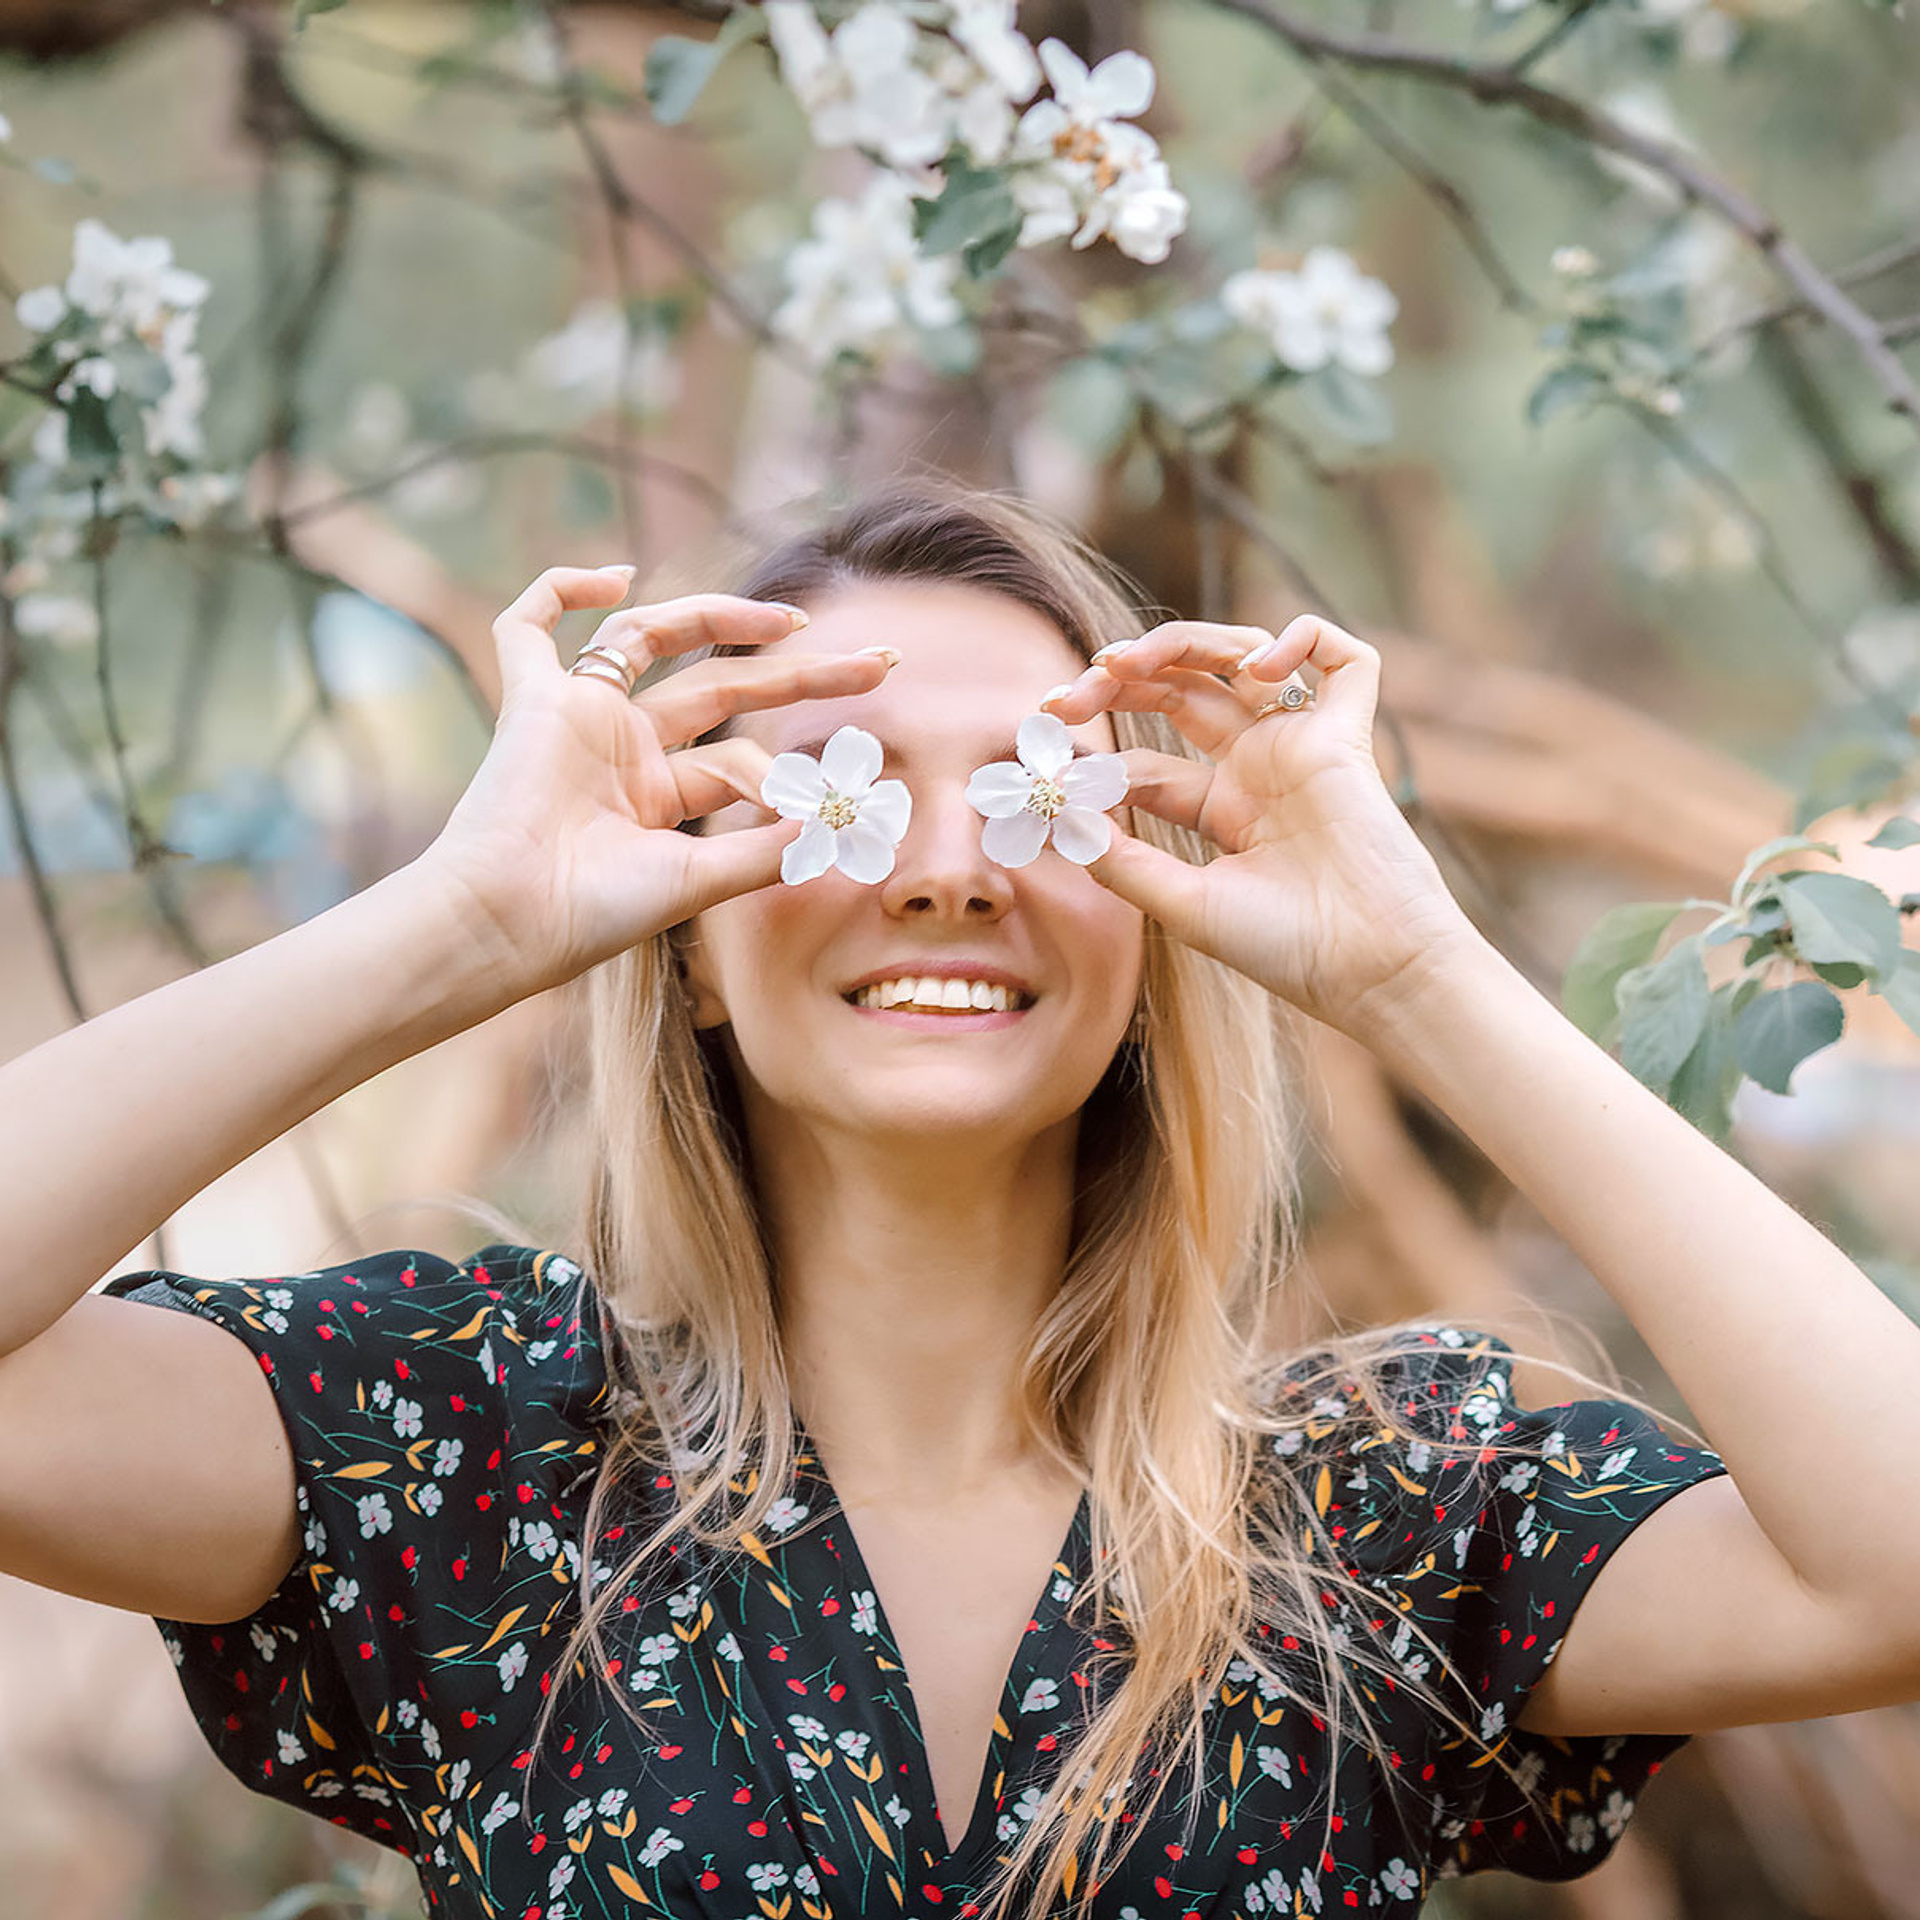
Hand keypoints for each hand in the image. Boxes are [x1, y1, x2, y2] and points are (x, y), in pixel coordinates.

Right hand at [421, 565, 889, 993]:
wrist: (510, 923)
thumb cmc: (594, 914)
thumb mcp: (698, 880)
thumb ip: (764, 849)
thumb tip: (838, 822)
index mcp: (660, 795)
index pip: (739, 759)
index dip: (785, 775)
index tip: (827, 799)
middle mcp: (625, 748)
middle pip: (723, 686)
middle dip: (802, 674)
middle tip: (880, 662)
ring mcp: (580, 719)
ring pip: (650, 637)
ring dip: (721, 615)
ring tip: (793, 620)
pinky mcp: (532, 701)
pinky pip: (529, 626)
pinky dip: (560, 589)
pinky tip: (617, 576)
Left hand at [1055, 613, 1485, 1035]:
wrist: (1367, 968)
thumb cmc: (1283, 947)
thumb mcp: (1182, 903)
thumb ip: (1121, 861)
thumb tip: (1060, 817)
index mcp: (1218, 809)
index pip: (1142, 763)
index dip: (1094, 761)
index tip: (1046, 770)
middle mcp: (1256, 768)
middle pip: (1182, 691)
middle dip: (1120, 680)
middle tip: (1067, 694)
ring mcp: (1301, 746)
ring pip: (1242, 655)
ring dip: (1180, 643)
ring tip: (1123, 660)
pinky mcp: (1349, 736)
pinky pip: (1346, 659)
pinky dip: (1303, 639)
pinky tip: (1254, 670)